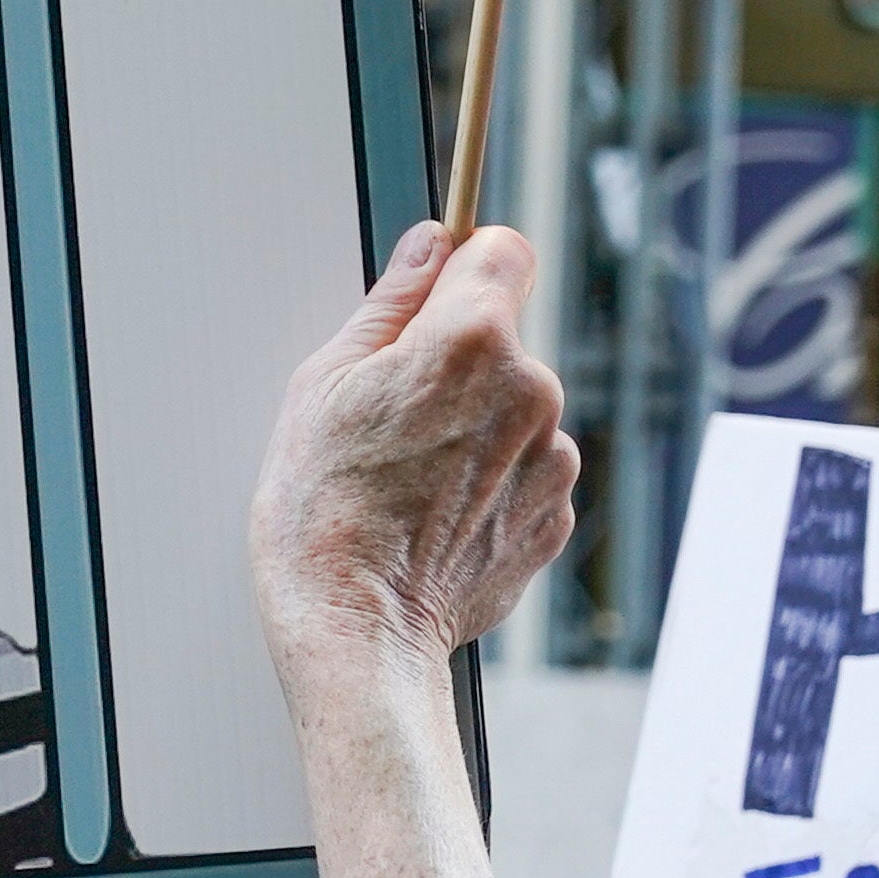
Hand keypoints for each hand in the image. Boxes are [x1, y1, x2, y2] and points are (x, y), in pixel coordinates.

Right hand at [251, 225, 578, 677]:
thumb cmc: (323, 512)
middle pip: (503, 340)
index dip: (467, 266)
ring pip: (514, 410)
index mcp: (471, 340)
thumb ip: (391, 302)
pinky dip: (488, 484)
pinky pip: (524, 472)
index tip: (440, 289)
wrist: (357, 631)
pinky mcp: (555, 515)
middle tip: (391, 419)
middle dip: (456, 363)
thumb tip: (427, 245)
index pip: (503, 250)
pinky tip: (435, 516)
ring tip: (409, 480)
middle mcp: (530, 390)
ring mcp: (551, 457)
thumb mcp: (326, 383)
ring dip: (475, 429)